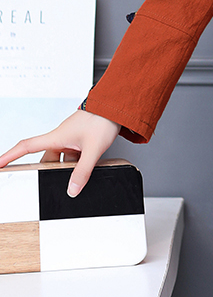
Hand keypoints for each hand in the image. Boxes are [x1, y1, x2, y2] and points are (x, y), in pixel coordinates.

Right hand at [0, 110, 120, 196]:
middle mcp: (61, 137)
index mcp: (56, 137)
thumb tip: (72, 190)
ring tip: (72, 179)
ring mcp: (70, 139)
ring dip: (64, 169)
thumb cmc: (103, 119)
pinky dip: (75, 165)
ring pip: (60, 159)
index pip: (27, 146)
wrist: (117, 106)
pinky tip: (83, 172)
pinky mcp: (80, 140)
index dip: (10, 155)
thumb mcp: (93, 149)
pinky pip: (72, 156)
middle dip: (44, 171)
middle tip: (42, 185)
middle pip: (45, 158)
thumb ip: (82, 171)